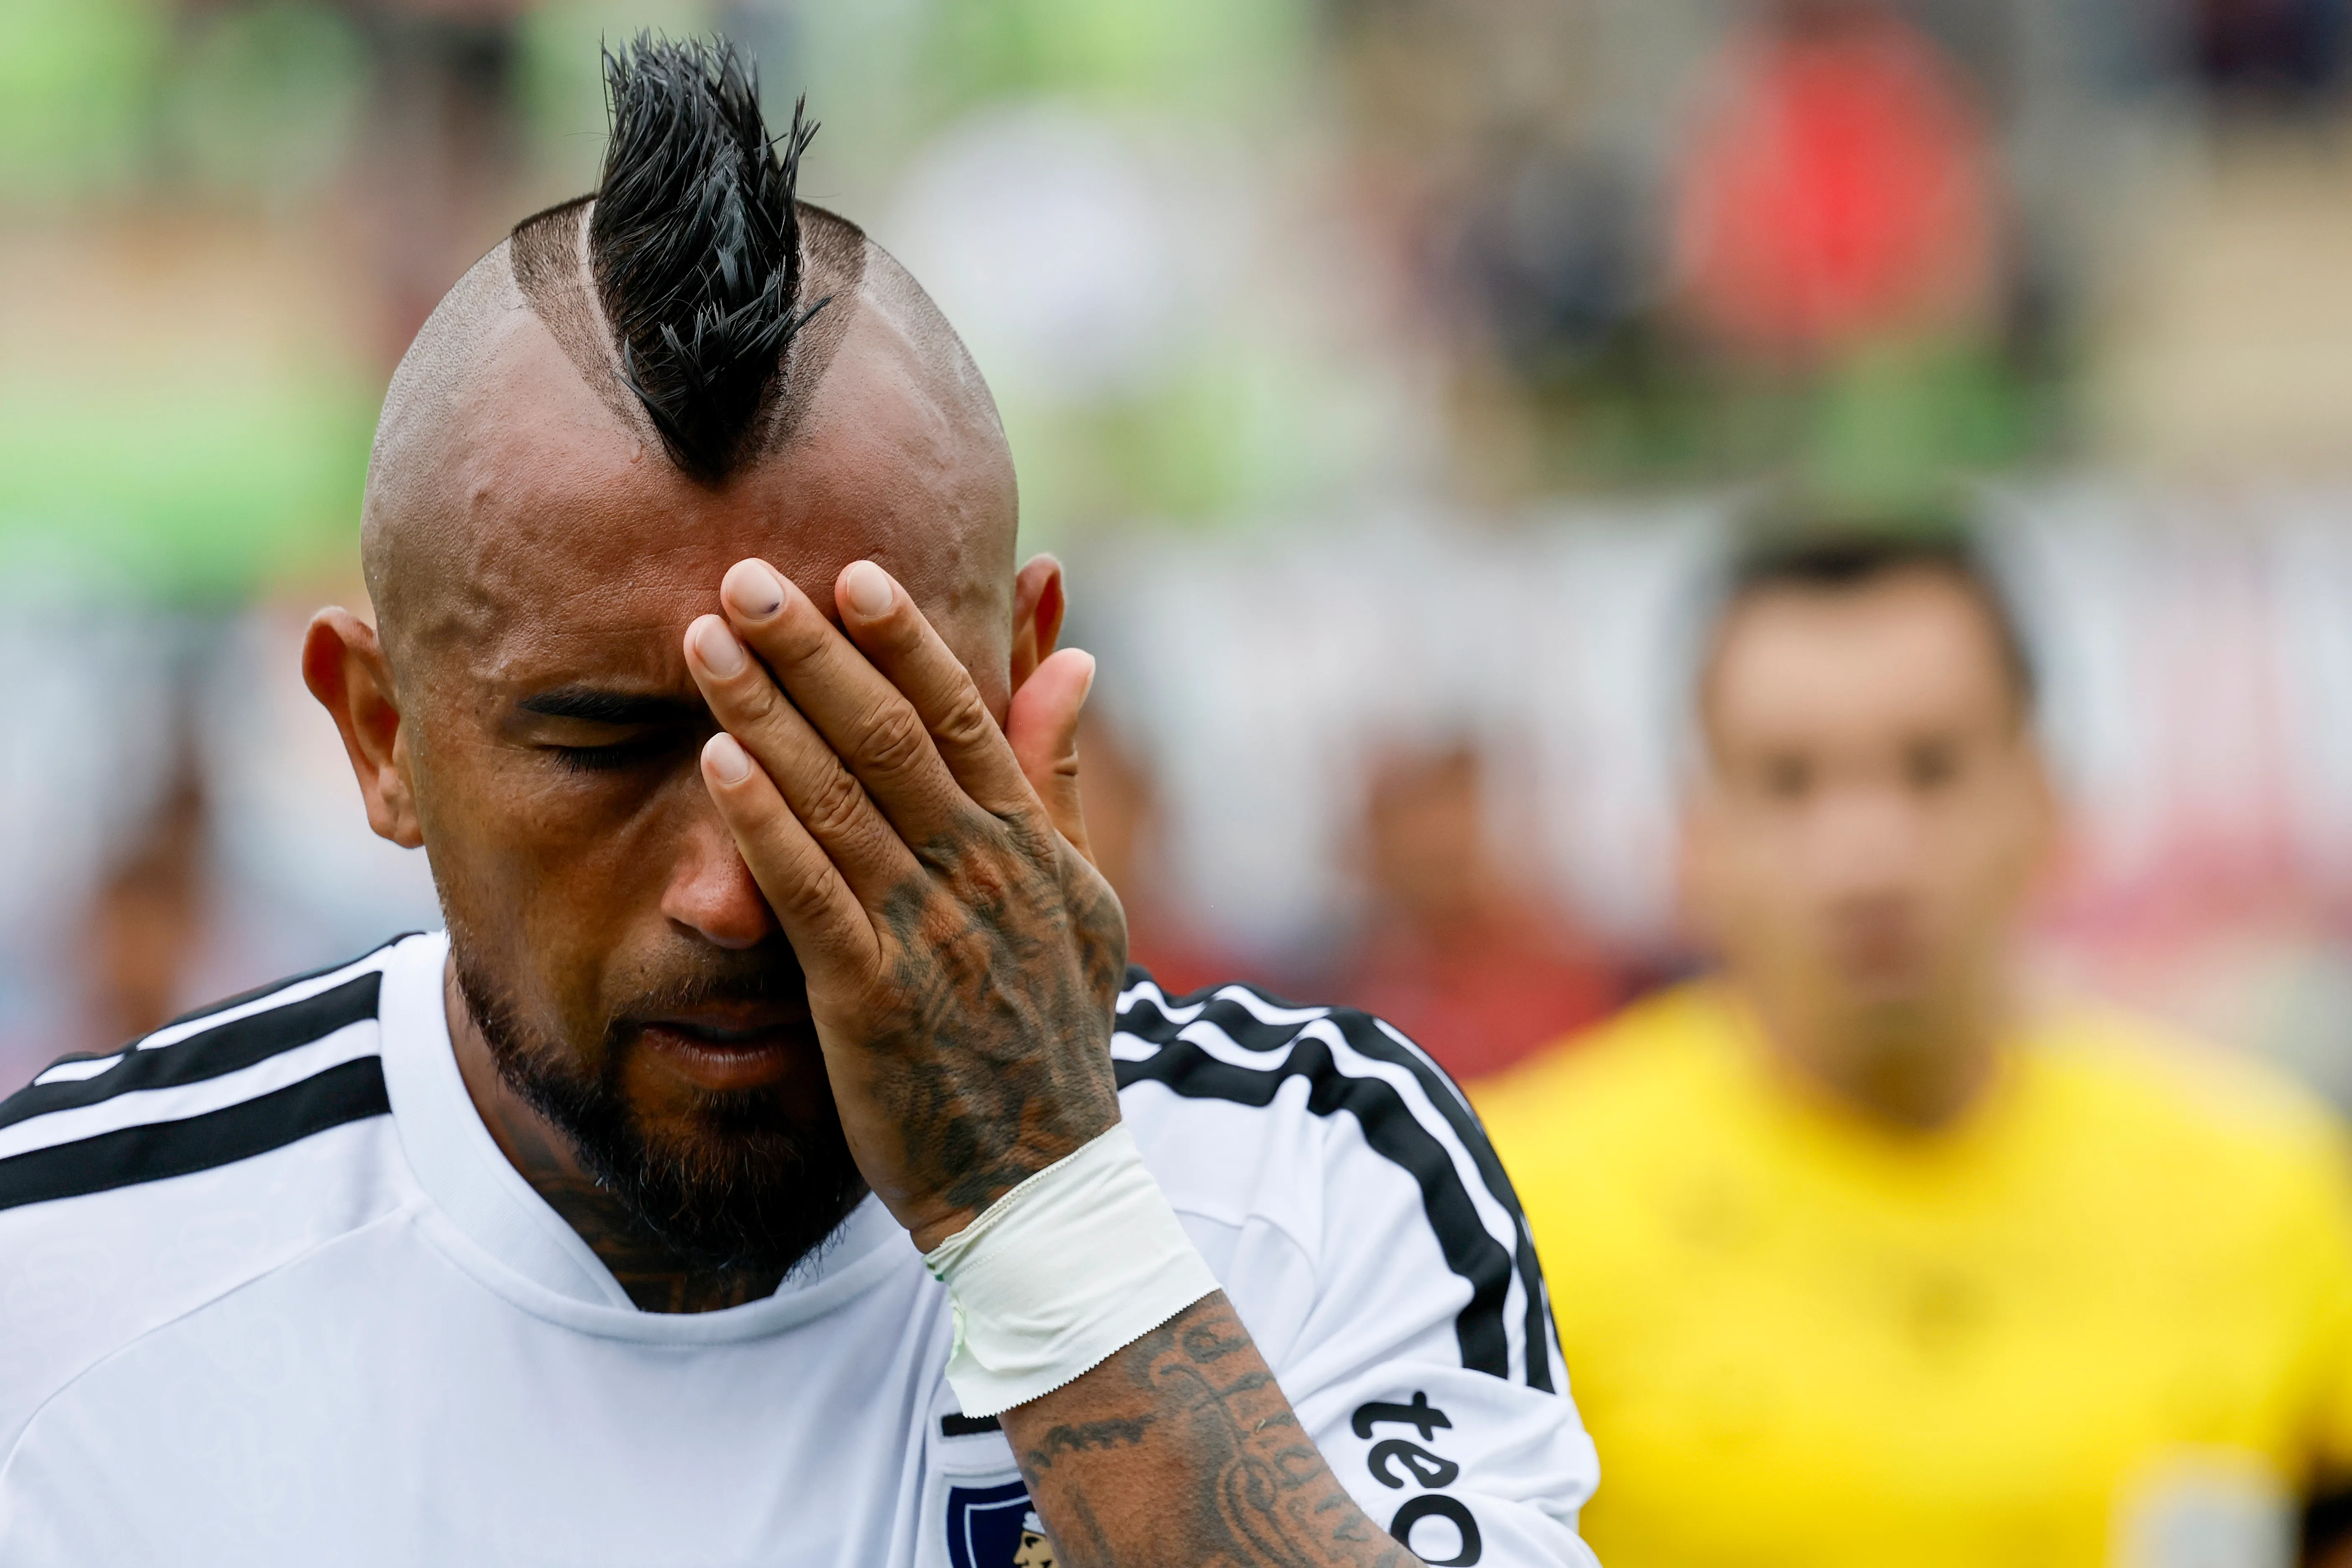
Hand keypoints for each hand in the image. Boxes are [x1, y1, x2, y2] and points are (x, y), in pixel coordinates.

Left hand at [683, 557, 1126, 1251]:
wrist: (1043, 1186)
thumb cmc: (1053, 1039)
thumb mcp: (1083, 904)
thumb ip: (1062, 781)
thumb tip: (1073, 662)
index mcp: (1030, 848)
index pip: (966, 716)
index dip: (906, 639)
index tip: (852, 571)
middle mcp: (983, 876)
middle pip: (890, 736)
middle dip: (814, 648)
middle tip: (746, 573)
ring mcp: (930, 937)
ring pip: (839, 800)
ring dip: (767, 712)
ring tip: (706, 641)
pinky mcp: (874, 1001)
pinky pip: (810, 896)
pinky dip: (764, 825)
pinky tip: (716, 765)